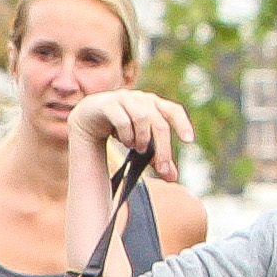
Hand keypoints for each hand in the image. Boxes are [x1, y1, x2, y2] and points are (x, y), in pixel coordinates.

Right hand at [68, 89, 194, 183]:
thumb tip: (173, 178)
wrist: (88, 117)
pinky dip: (126, 135)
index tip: (188, 141)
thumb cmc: (118, 129)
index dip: (182, 124)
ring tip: (136, 149)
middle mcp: (141, 98)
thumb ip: (156, 158)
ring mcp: (124, 98)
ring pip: (143, 118)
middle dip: (162, 148)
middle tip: (161, 169)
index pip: (173, 111)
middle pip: (159, 122)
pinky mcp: (107, 103)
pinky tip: (123, 142)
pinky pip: (123, 120)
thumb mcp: (140, 143)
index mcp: (154, 104)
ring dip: (142, 139)